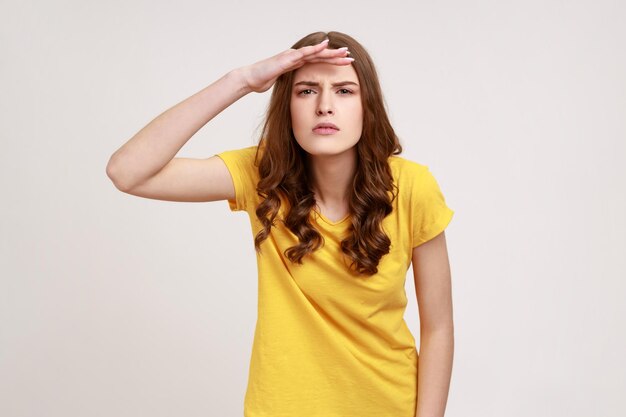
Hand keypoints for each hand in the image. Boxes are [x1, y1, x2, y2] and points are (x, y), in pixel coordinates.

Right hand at [238, 39, 352, 93]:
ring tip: (344, 51)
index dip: (332, 62)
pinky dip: (315, 49)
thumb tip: (299, 91)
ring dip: (330, 52)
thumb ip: (292, 83)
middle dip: (336, 57)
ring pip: (315, 52)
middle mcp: (296, 57)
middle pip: (320, 56)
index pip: (318, 62)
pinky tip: (325, 46)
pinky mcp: (287, 58)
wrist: (251, 79)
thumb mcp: (283, 84)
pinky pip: (304, 52)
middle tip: (351, 56)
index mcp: (297, 63)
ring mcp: (292, 56)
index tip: (345, 63)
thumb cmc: (263, 81)